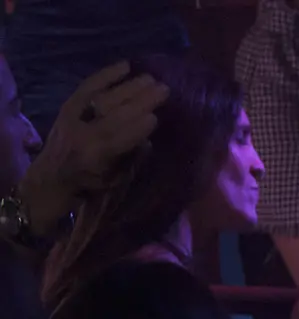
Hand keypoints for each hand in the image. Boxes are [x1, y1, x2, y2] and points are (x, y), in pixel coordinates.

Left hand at [19, 63, 168, 232]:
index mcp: (93, 156)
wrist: (49, 177)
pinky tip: (126, 66)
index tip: (156, 117)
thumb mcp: (112, 179)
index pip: (117, 138)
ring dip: (129, 86)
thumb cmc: (88, 184)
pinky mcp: (68, 105)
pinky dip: (107, 75)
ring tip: (150, 78)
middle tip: (162, 88)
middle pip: (112, 113)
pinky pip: (88, 86)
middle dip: (138, 100)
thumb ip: (130, 158)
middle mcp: (81, 134)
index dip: (136, 127)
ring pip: (103, 98)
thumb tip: (148, 136)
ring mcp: (72, 117)